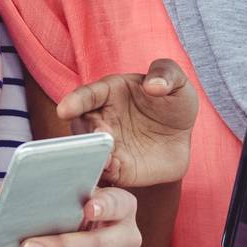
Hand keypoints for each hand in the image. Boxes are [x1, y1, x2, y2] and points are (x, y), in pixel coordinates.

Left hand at [0, 186, 140, 246]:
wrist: (87, 224)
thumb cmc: (77, 199)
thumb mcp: (75, 187)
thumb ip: (55, 184)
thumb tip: (5, 186)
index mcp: (123, 206)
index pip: (117, 204)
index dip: (104, 206)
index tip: (87, 207)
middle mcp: (125, 238)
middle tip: (27, 246)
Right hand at [56, 58, 196, 187]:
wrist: (181, 137)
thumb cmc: (172, 103)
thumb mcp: (176, 81)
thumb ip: (166, 75)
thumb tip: (154, 85)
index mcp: (108, 93)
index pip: (86, 95)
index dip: (74, 102)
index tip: (64, 109)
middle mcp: (101, 119)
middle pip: (81, 127)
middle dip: (85, 133)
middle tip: (98, 135)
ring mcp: (107, 145)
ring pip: (89, 151)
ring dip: (93, 155)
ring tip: (106, 157)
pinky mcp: (116, 168)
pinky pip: (105, 172)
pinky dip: (106, 171)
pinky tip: (114, 168)